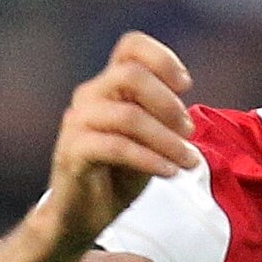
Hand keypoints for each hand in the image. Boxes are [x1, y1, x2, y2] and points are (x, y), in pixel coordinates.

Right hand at [44, 32, 199, 247]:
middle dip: (168, 103)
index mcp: (108, 84)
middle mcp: (90, 95)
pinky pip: (116, 146)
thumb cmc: (118, 174)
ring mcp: (78, 121)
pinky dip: (150, 159)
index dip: (162, 58)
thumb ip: (162, 119)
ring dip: (167, 140)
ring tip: (188, 161)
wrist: (82, 215)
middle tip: (189, 131)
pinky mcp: (73, 151)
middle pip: (130, 75)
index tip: (186, 85)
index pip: (131, 46)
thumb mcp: (149, 140)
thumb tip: (188, 115)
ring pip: (128, 115)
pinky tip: (170, 173)